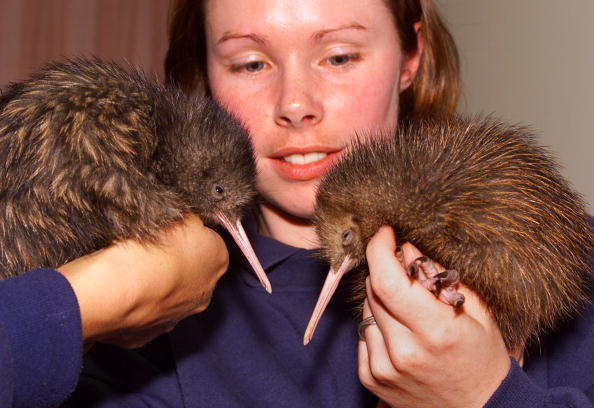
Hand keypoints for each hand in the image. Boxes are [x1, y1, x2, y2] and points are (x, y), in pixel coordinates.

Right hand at [58, 214, 228, 348]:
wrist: (118, 289)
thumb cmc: (150, 249)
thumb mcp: (179, 216)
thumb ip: (191, 220)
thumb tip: (191, 221)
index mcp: (218, 261)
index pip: (211, 243)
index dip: (191, 236)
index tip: (172, 231)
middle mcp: (204, 294)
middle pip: (194, 274)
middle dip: (177, 265)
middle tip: (152, 252)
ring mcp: (176, 319)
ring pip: (169, 299)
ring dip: (156, 288)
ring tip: (132, 273)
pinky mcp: (147, 335)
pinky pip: (143, 317)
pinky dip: (134, 307)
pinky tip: (121, 295)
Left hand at [358, 226, 511, 407]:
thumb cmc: (482, 357)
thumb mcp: (477, 312)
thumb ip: (441, 276)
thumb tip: (406, 247)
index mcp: (435, 332)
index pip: (388, 281)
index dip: (379, 249)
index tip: (385, 233)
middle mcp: (404, 352)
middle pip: (373, 291)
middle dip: (385, 271)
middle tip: (405, 271)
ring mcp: (383, 368)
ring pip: (365, 310)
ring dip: (381, 299)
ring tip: (408, 310)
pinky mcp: (370, 378)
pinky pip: (362, 333)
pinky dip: (376, 324)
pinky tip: (399, 332)